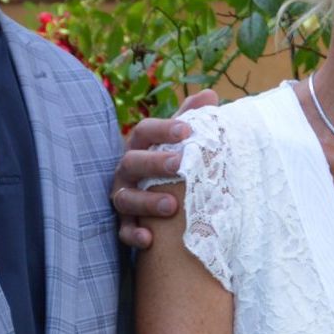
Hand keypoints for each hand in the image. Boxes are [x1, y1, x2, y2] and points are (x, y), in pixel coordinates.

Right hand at [112, 89, 219, 249]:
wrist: (160, 202)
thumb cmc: (173, 164)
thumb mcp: (181, 143)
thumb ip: (192, 119)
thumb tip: (210, 94)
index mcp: (142, 147)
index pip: (145, 131)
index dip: (163, 129)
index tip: (186, 130)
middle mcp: (127, 170)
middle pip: (132, 162)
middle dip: (155, 163)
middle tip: (180, 164)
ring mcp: (123, 196)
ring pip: (125, 198)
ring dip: (146, 201)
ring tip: (171, 205)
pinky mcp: (124, 222)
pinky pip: (123, 230)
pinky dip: (133, 235)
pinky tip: (149, 240)